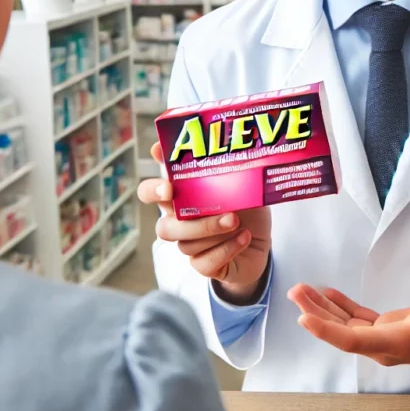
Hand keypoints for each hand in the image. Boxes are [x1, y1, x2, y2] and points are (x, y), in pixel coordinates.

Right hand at [138, 142, 271, 304]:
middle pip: (164, 227)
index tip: (168, 187)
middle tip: (224, 213)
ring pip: (186, 245)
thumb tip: (216, 145)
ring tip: (237, 222)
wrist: (261, 242)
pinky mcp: (204, 265)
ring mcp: (189, 245)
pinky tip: (244, 238)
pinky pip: (204, 263)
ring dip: (214, 232)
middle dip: (191, 222)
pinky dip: (227, 250)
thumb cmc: (245, 207)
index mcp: (180, 198)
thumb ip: (223, 166)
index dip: (152, 190)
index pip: (148, 193)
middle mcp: (179, 223)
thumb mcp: (239, 182)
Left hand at [287, 283, 409, 376]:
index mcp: (396, 342)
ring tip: (302, 290)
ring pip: (345, 326)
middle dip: (316, 314)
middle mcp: (383, 344)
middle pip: (342, 333)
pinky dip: (340, 307)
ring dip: (323, 309)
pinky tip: (326, 294)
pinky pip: (356, 320)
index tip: (304, 319)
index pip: (353, 340)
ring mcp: (382, 338)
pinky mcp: (384, 330)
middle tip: (296, 292)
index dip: (327, 330)